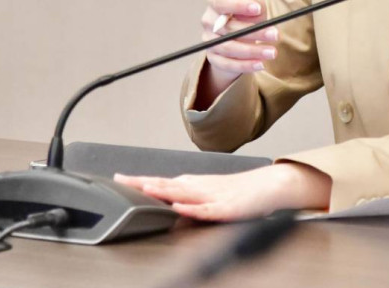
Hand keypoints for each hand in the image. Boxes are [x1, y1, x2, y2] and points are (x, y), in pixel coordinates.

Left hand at [113, 164, 331, 220]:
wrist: (270, 186)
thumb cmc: (240, 191)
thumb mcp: (208, 193)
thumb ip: (188, 197)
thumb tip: (166, 200)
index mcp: (193, 184)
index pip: (161, 182)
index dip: (139, 181)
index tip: (118, 178)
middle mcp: (200, 187)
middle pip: (167, 184)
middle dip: (143, 184)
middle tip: (121, 181)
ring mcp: (213, 196)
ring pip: (184, 193)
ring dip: (163, 190)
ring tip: (145, 188)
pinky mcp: (227, 208)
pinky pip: (207, 210)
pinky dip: (192, 208)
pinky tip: (180, 207)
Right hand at [196, 0, 279, 103]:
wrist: (239, 38)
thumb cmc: (248, 17)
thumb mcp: (255, 6)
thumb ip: (256, 3)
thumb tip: (257, 8)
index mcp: (216, 3)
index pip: (221, 2)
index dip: (238, 5)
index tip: (257, 9)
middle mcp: (209, 21)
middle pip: (228, 28)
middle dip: (254, 32)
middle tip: (275, 35)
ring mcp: (209, 41)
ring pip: (229, 48)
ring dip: (253, 51)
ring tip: (272, 52)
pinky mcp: (213, 58)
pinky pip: (228, 64)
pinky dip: (245, 65)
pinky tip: (261, 64)